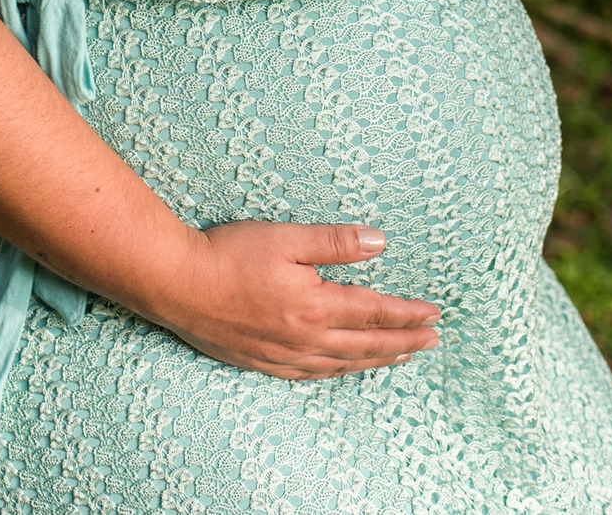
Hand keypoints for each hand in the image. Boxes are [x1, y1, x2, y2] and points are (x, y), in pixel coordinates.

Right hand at [146, 220, 439, 379]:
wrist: (177, 284)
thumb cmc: (228, 254)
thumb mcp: (286, 238)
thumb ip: (335, 242)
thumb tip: (380, 243)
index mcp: (314, 305)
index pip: (374, 312)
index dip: (407, 314)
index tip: (434, 314)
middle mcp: (304, 338)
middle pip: (366, 344)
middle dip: (403, 342)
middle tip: (432, 340)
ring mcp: (283, 354)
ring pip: (343, 364)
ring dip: (377, 360)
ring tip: (401, 356)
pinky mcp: (263, 361)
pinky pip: (313, 375)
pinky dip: (339, 372)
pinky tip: (344, 369)